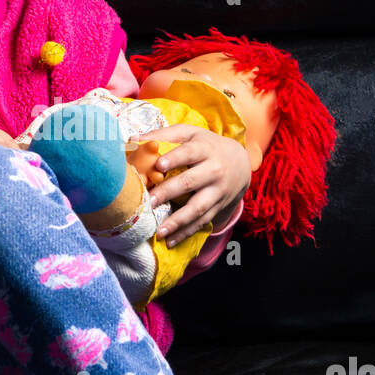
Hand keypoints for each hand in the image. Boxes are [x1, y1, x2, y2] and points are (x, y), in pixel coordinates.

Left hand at [129, 125, 249, 245]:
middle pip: (191, 182)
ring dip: (178, 221)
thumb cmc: (206, 145)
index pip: (190, 152)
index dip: (175, 158)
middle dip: (170, 192)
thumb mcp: (190, 133)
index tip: (159, 165)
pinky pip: (202, 222)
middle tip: (150, 201)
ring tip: (159, 231)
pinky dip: (186, 233)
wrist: (241, 163)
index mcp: (205, 149)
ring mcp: (218, 191)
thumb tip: (134, 139)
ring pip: (198, 207)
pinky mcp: (218, 207)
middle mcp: (214, 170)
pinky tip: (170, 241)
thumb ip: (164, 135)